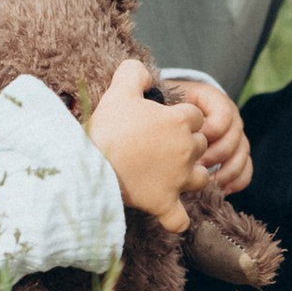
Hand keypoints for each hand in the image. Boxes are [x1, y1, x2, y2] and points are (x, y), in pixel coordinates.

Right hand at [89, 57, 205, 228]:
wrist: (90, 164)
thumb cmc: (107, 126)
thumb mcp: (119, 89)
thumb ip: (135, 72)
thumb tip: (145, 71)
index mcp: (180, 121)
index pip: (196, 116)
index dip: (181, 117)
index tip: (161, 122)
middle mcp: (186, 150)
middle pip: (200, 145)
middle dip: (186, 144)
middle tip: (160, 145)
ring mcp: (178, 179)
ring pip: (200, 178)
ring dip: (190, 176)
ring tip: (172, 174)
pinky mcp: (165, 204)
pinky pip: (180, 219)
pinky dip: (176, 219)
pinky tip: (168, 213)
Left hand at [157, 72, 251, 194]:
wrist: (167, 119)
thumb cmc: (161, 110)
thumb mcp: (162, 101)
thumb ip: (165, 107)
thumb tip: (162, 119)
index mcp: (212, 99)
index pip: (224, 114)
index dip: (209, 130)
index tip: (189, 140)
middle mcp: (229, 116)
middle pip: (234, 137)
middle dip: (215, 155)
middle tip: (194, 166)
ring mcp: (235, 136)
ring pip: (242, 155)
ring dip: (225, 171)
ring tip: (205, 181)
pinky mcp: (237, 155)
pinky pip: (246, 170)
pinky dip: (235, 182)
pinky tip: (219, 189)